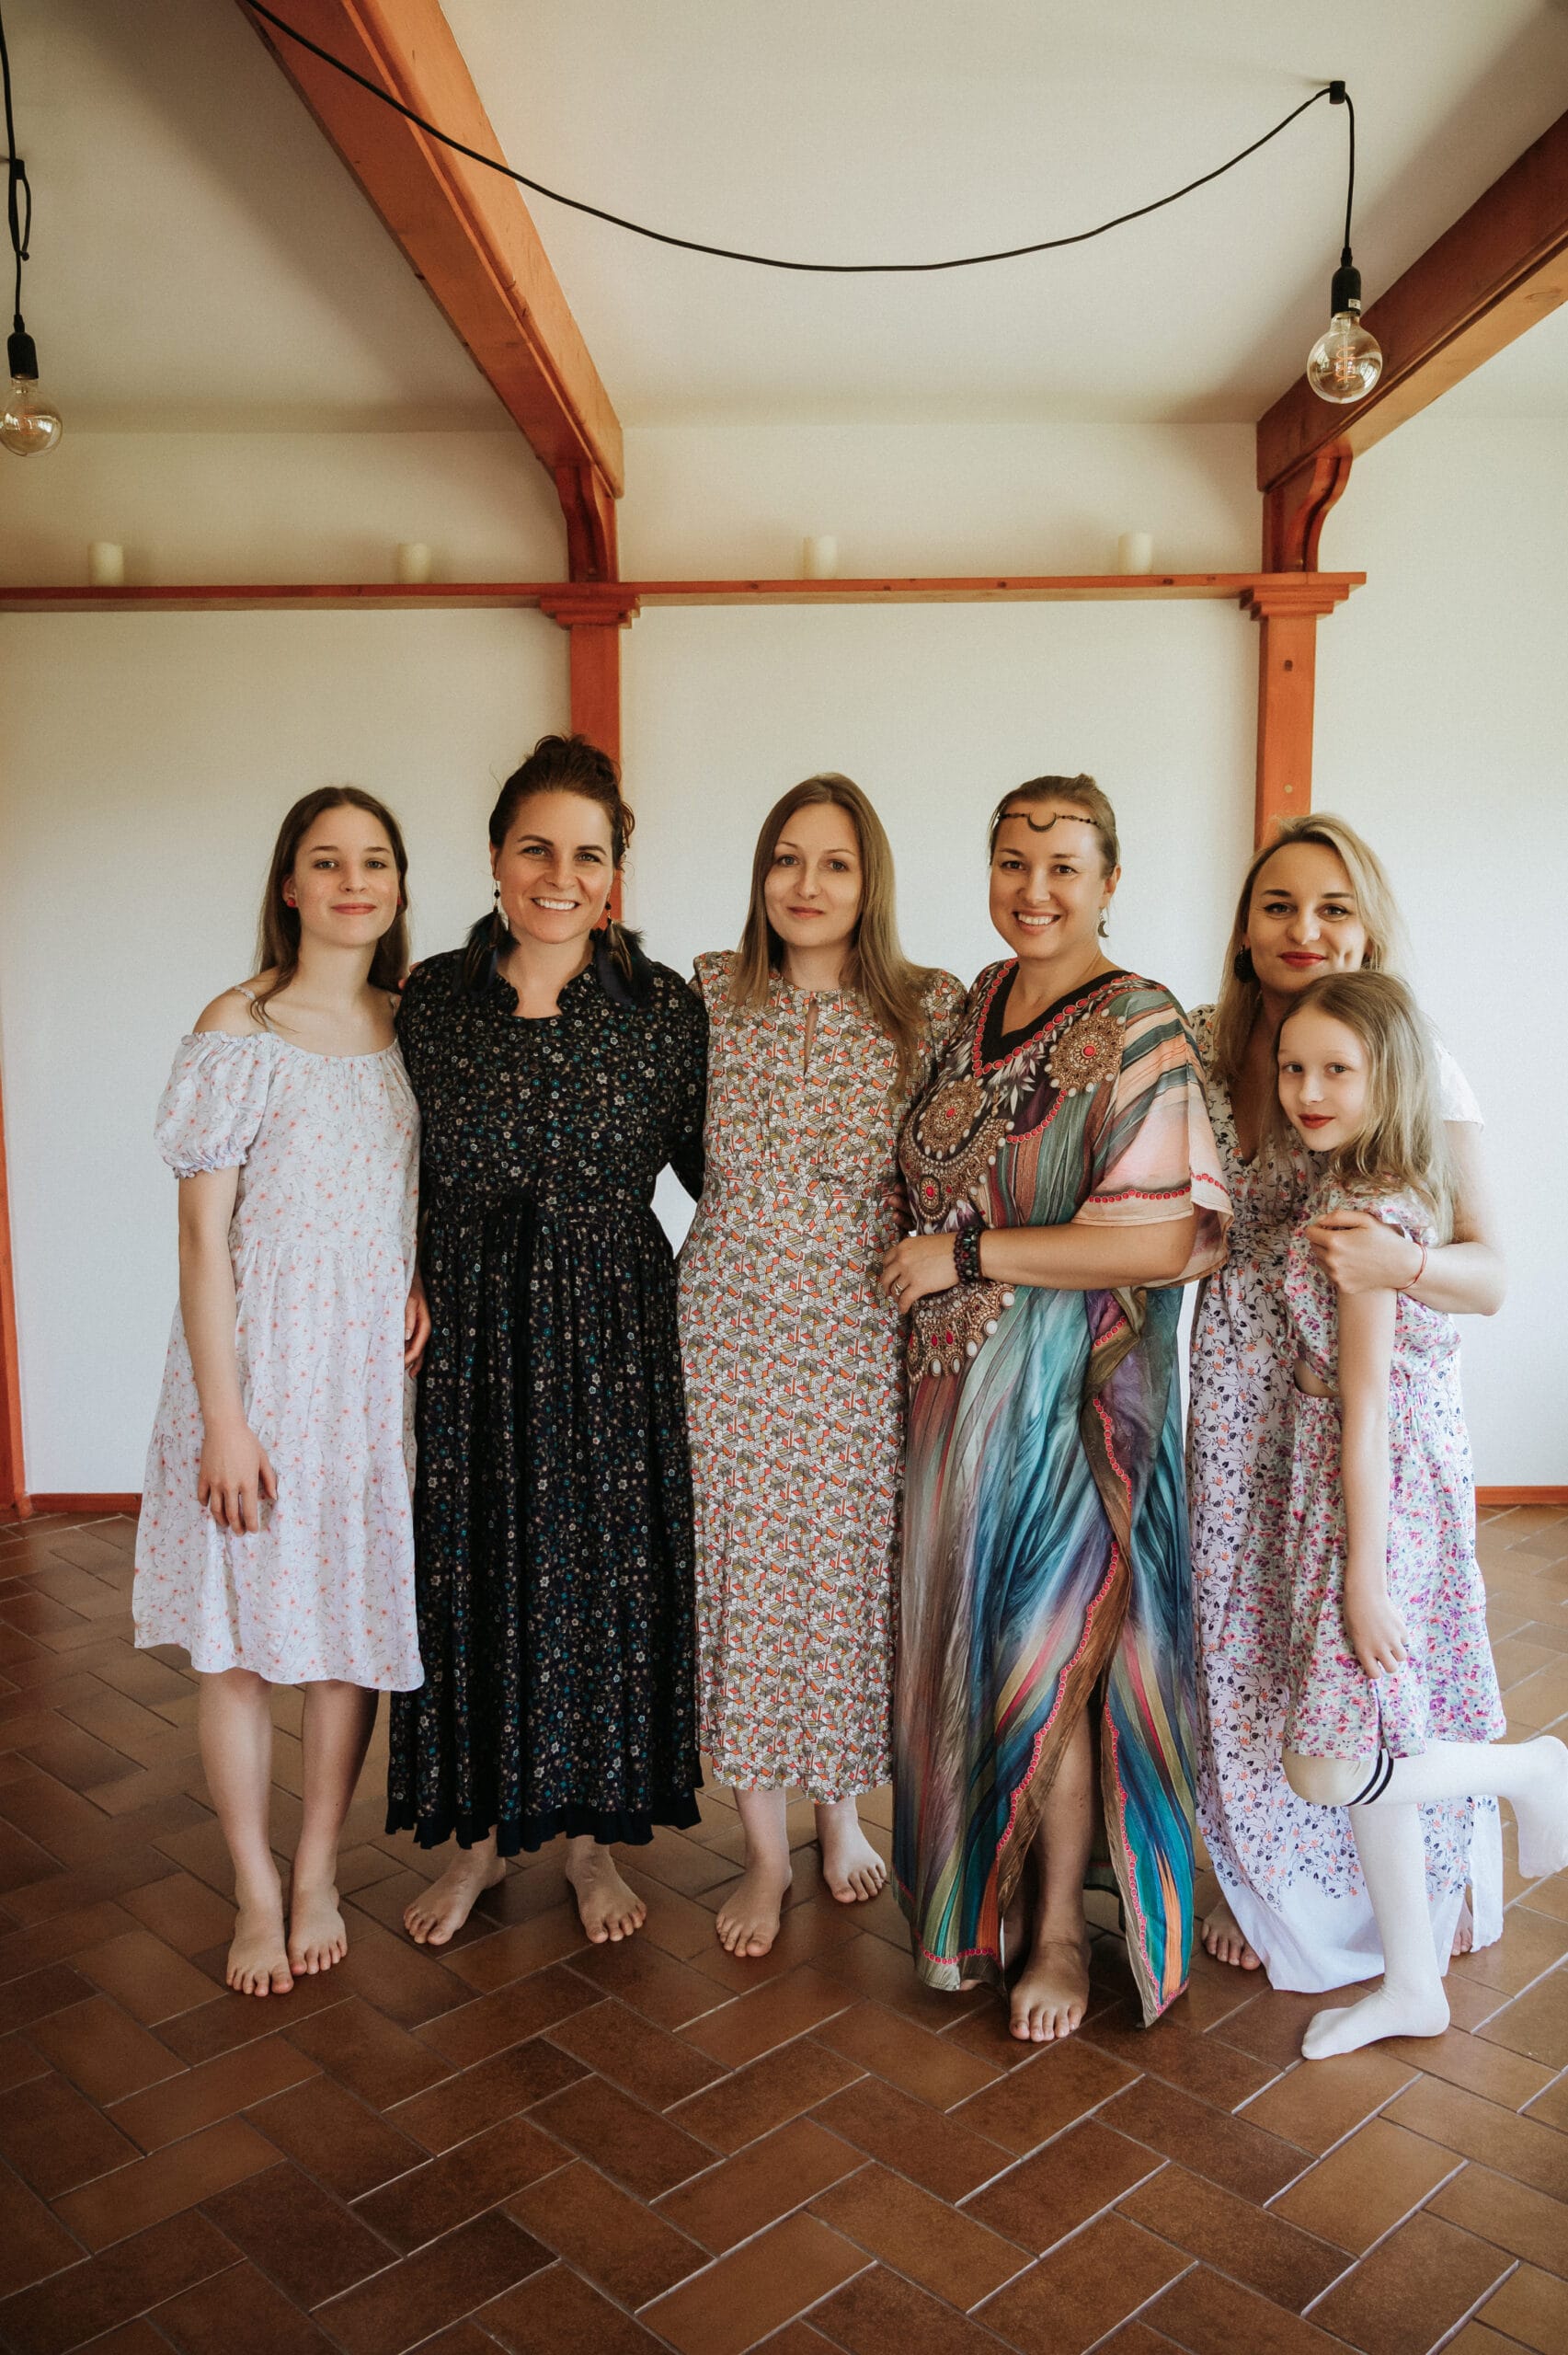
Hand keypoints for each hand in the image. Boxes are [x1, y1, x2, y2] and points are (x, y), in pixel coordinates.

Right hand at [197, 1417, 276, 1534]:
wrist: (224, 1428)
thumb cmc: (247, 1442)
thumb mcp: (263, 1460)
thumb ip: (269, 1480)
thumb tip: (273, 1497)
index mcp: (248, 1482)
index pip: (250, 1511)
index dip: (252, 1524)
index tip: (253, 1530)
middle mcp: (231, 1486)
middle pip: (232, 1515)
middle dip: (237, 1527)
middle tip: (240, 1532)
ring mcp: (215, 1482)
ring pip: (216, 1509)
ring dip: (221, 1520)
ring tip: (226, 1525)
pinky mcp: (204, 1477)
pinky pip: (203, 1496)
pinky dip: (206, 1504)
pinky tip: (210, 1506)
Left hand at [404, 1270, 430, 1376]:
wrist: (406, 1273)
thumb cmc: (407, 1286)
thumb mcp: (407, 1300)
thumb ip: (407, 1317)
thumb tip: (406, 1337)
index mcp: (424, 1322)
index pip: (418, 1345)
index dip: (410, 1357)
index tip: (400, 1366)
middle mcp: (423, 1326)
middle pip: (419, 1349)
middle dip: (411, 1362)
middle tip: (400, 1374)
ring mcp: (419, 1325)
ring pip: (417, 1346)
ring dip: (412, 1359)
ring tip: (406, 1372)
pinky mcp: (414, 1323)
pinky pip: (414, 1340)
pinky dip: (409, 1349)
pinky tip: (405, 1357)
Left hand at [879, 1231, 957, 1312]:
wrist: (961, 1253)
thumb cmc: (948, 1246)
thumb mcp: (924, 1243)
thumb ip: (912, 1252)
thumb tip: (911, 1262)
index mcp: (903, 1246)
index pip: (886, 1261)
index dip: (887, 1270)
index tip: (890, 1276)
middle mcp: (902, 1259)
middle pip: (886, 1277)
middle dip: (887, 1286)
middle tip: (889, 1291)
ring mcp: (909, 1273)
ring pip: (895, 1289)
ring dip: (896, 1297)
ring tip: (899, 1301)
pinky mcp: (919, 1286)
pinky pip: (905, 1299)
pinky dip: (903, 1306)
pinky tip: (904, 1310)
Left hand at [1305, 1208, 1422, 1297]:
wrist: (1402, 1266)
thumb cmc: (1384, 1239)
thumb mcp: (1365, 1220)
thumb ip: (1338, 1216)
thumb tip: (1319, 1220)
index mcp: (1335, 1242)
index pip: (1309, 1233)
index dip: (1318, 1228)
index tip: (1329, 1228)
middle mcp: (1332, 1261)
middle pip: (1313, 1247)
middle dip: (1323, 1241)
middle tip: (1343, 1239)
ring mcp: (1336, 1276)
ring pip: (1320, 1261)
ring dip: (1328, 1255)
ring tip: (1348, 1252)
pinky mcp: (1342, 1287)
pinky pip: (1330, 1274)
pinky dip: (1337, 1268)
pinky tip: (1353, 1264)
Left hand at [1344, 1581, 1408, 1680]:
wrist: (1365, 1594)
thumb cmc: (1354, 1613)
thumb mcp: (1354, 1634)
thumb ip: (1366, 1649)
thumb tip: (1377, 1660)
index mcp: (1364, 1651)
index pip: (1375, 1674)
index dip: (1375, 1670)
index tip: (1375, 1665)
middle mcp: (1379, 1648)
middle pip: (1392, 1668)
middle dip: (1389, 1663)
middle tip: (1386, 1655)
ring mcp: (1392, 1639)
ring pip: (1402, 1657)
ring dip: (1397, 1652)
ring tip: (1390, 1642)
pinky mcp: (1401, 1629)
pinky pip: (1405, 1640)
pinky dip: (1401, 1637)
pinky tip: (1392, 1628)